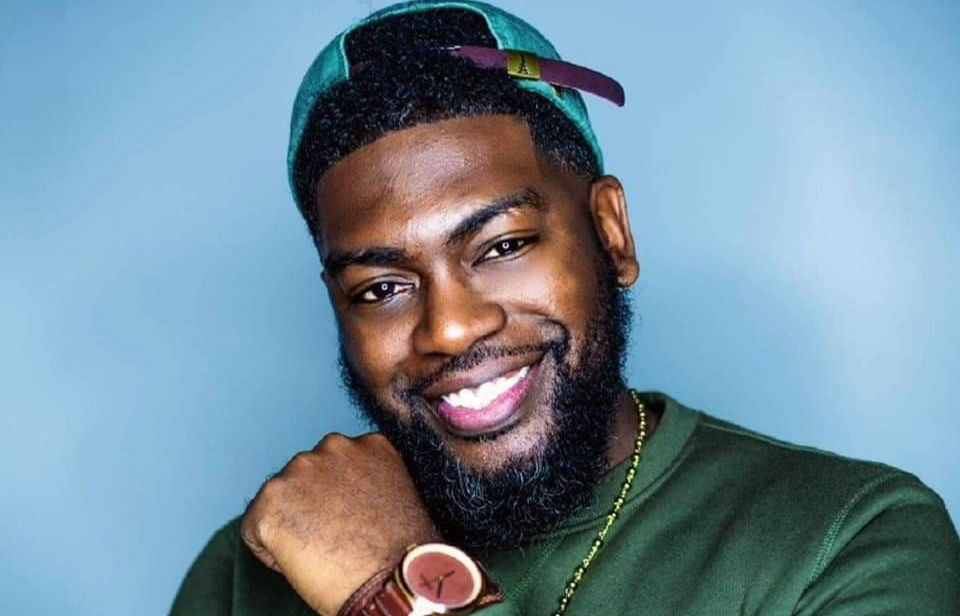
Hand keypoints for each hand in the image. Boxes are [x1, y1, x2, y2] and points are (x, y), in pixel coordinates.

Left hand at [241, 432, 440, 614]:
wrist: (393, 581)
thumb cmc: (403, 554)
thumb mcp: (398, 496)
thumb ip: (371, 481)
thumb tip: (345, 496)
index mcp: (371, 444)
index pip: (339, 462)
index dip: (340, 495)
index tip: (349, 519)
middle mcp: (334, 446)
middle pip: (307, 474)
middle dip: (312, 501)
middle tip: (333, 537)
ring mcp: (300, 470)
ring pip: (280, 497)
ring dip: (291, 520)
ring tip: (321, 550)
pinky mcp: (271, 499)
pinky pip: (255, 527)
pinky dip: (269, 548)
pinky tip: (300, 561)